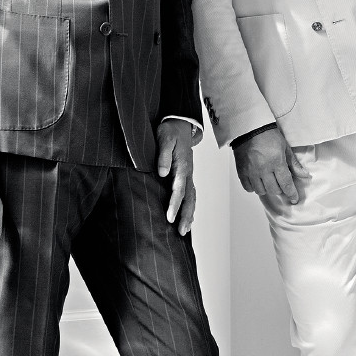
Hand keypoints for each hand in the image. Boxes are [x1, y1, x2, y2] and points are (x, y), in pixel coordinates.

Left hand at [156, 118, 195, 234]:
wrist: (180, 123)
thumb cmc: (170, 130)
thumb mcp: (164, 138)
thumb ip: (163, 154)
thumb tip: (163, 172)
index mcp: (183, 165)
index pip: (179, 188)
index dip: (174, 204)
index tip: (169, 217)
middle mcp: (188, 172)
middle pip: (189, 197)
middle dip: (185, 215)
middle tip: (180, 231)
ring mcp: (189, 174)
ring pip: (192, 197)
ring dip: (189, 214)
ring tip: (185, 230)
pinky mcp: (186, 175)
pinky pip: (190, 194)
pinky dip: (190, 207)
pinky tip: (187, 217)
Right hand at [232, 127, 310, 203]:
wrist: (250, 128)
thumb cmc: (268, 135)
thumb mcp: (285, 147)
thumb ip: (294, 163)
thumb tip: (304, 175)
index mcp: (276, 162)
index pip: (286, 184)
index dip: (291, 193)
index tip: (294, 199)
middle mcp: (263, 169)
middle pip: (274, 190)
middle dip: (280, 189)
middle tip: (280, 183)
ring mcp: (251, 171)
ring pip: (261, 191)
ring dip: (267, 188)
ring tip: (268, 181)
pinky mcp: (241, 171)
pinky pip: (248, 188)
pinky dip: (253, 187)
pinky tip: (257, 181)